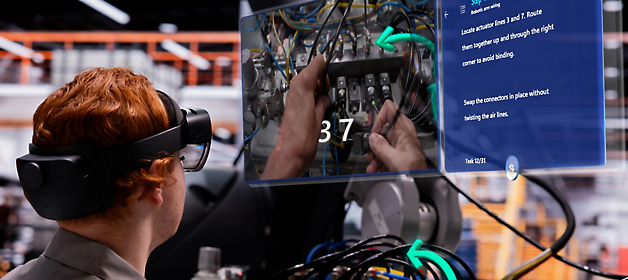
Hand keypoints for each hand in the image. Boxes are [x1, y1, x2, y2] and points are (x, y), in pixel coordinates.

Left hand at [262, 55, 329, 179]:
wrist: (290, 151)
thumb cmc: (302, 138)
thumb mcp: (320, 115)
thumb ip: (323, 100)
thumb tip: (325, 96)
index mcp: (303, 85)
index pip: (316, 62)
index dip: (325, 66)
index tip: (332, 68)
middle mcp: (295, 88)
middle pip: (311, 71)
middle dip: (322, 79)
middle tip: (328, 90)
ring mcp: (291, 95)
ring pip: (307, 82)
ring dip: (316, 88)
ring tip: (323, 100)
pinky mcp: (291, 104)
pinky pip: (303, 92)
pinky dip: (311, 95)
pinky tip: (317, 105)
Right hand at [366, 100, 426, 172]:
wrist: (421, 183)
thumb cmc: (415, 171)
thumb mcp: (395, 159)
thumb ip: (381, 147)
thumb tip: (372, 139)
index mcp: (404, 128)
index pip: (389, 109)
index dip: (379, 119)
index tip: (374, 133)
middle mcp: (402, 133)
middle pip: (381, 129)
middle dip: (374, 142)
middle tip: (371, 154)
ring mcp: (399, 142)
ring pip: (381, 142)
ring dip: (375, 155)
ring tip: (373, 166)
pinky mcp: (397, 151)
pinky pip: (384, 151)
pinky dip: (379, 160)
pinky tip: (377, 169)